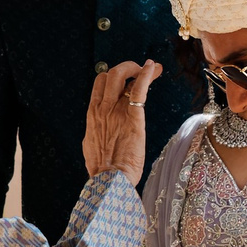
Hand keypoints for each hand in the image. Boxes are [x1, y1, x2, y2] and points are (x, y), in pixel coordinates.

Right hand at [82, 60, 163, 184]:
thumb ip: (97, 131)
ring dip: (139, 69)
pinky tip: (154, 68)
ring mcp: (116, 111)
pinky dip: (147, 75)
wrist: (109, 179)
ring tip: (153, 69)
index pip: (100, 83)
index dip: (114, 75)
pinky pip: (139, 89)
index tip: (127, 77)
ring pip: (123, 76)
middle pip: (111, 74)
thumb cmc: (102, 168)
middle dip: (128, 67)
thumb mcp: (92, 144)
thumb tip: (99, 129)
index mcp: (93, 114)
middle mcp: (102, 108)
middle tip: (141, 70)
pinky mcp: (132, 117)